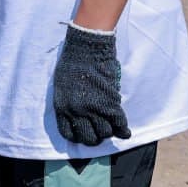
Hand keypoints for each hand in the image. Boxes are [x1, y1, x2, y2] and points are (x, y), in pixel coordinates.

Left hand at [52, 23, 130, 145]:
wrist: (86, 48)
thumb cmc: (72, 63)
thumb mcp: (62, 86)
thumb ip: (68, 103)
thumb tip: (77, 115)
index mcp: (62, 107)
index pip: (69, 134)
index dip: (79, 137)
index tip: (85, 134)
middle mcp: (77, 112)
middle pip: (88, 138)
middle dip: (95, 138)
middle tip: (100, 132)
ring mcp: (94, 109)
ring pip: (105, 133)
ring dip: (109, 132)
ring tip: (111, 127)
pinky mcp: (110, 103)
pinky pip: (118, 124)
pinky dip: (123, 130)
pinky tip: (124, 131)